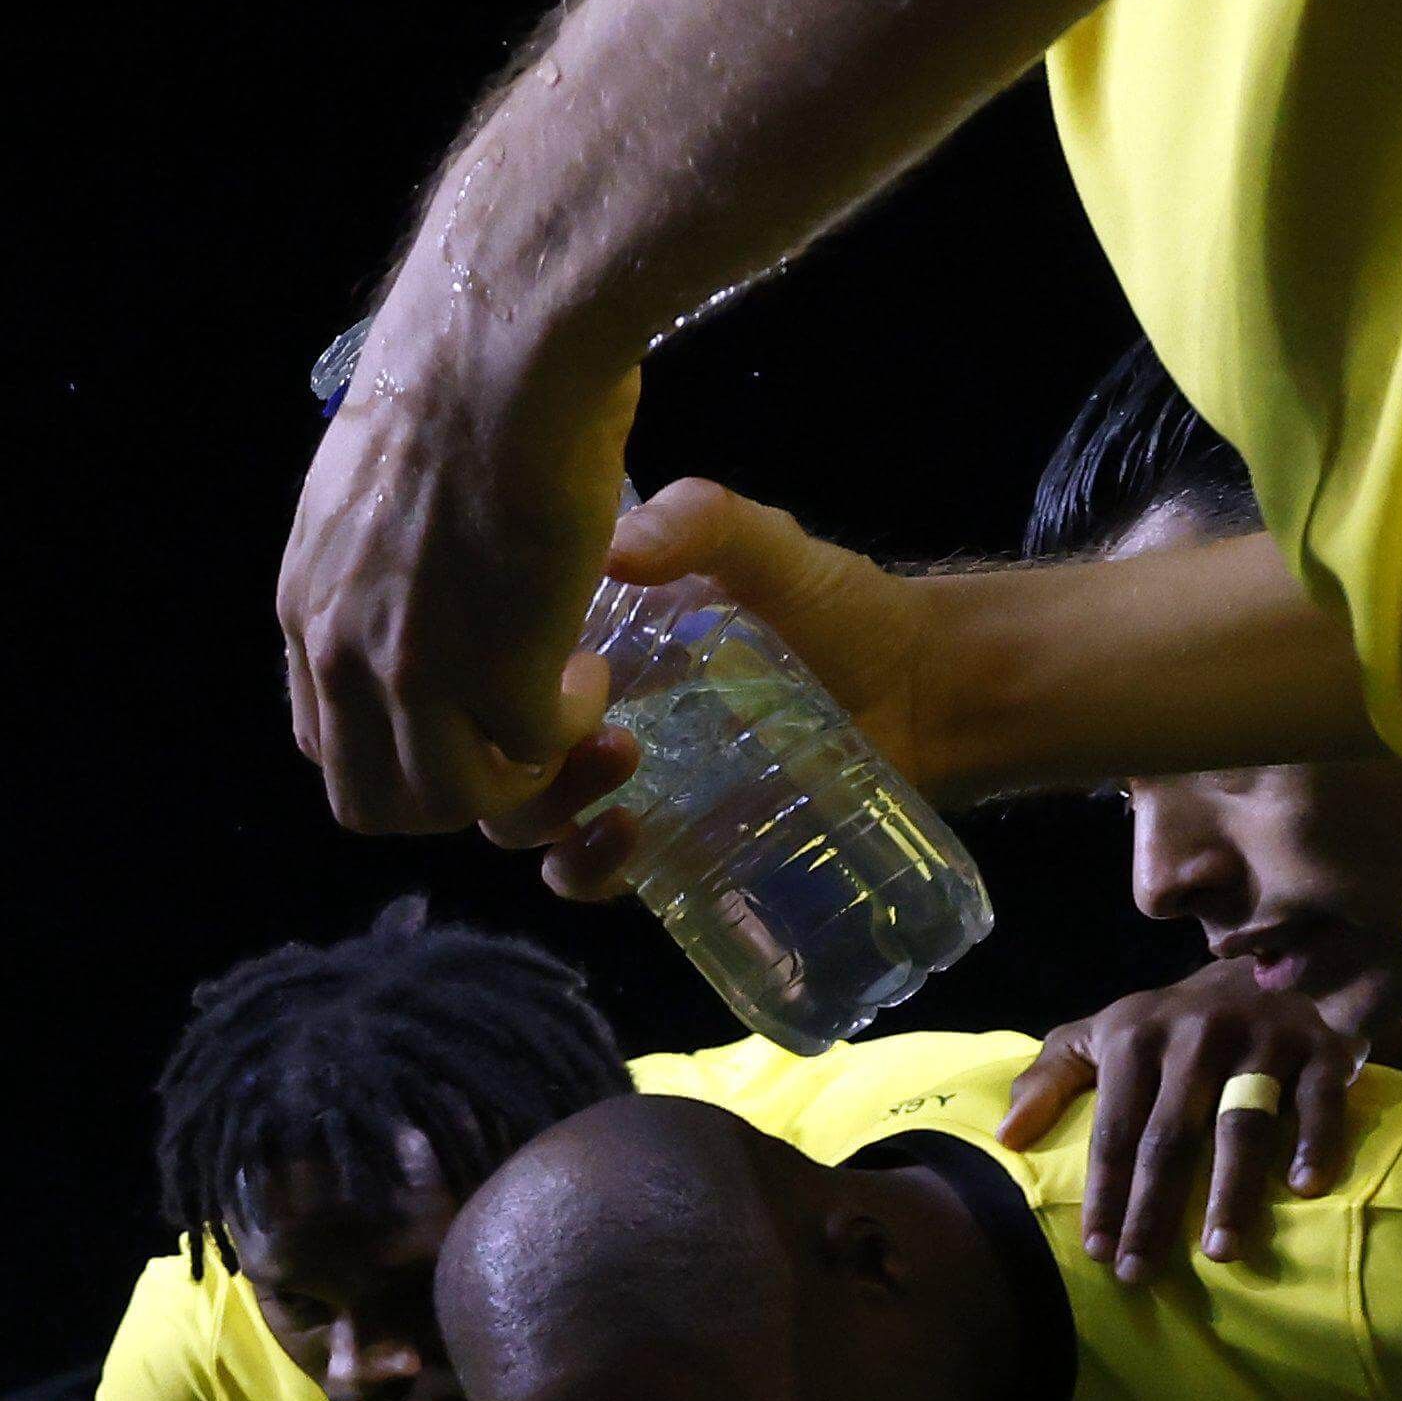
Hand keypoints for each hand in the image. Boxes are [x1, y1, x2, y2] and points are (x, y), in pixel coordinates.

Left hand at [284, 294, 648, 838]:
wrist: (500, 345)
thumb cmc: (459, 378)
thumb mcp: (375, 481)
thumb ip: (380, 550)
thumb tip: (424, 556)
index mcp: (309, 606)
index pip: (322, 739)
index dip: (393, 746)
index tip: (458, 713)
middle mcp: (341, 653)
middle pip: (373, 802)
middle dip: (450, 792)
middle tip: (516, 741)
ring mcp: (412, 671)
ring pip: (451, 801)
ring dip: (516, 773)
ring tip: (562, 704)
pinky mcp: (497, 670)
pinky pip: (535, 749)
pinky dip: (571, 726)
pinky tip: (592, 667)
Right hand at [513, 474, 972, 907]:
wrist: (924, 691)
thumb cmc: (838, 608)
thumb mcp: (765, 546)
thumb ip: (700, 523)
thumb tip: (614, 553)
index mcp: (588, 639)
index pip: (488, 665)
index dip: (477, 670)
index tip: (530, 656)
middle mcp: (585, 714)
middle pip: (491, 749)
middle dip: (506, 747)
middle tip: (583, 719)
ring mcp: (619, 788)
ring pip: (525, 820)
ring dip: (544, 809)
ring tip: (618, 767)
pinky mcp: (665, 849)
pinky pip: (588, 876)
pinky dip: (585, 869)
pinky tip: (623, 836)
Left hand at [1004, 958, 1374, 1275]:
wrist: (1263, 966)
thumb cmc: (1169, 1025)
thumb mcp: (1102, 1035)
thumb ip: (1050, 1078)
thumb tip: (1007, 1137)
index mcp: (1136, 1035)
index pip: (1115, 1129)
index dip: (1104, 1193)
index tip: (1096, 1252)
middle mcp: (1196, 1035)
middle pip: (1171, 1137)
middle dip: (1152, 1211)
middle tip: (1140, 1272)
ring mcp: (1260, 1039)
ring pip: (1242, 1123)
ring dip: (1231, 1192)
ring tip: (1219, 1252)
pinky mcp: (1319, 1047)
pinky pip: (1319, 1100)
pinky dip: (1315, 1142)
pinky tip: (1304, 1190)